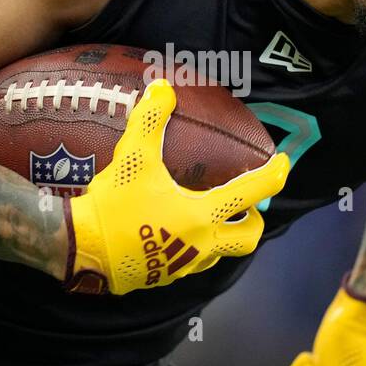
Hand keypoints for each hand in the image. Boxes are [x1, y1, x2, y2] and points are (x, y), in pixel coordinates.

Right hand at [63, 79, 289, 294]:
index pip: (251, 193)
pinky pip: (191, 264)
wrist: (81, 248)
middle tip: (246, 204)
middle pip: (248, 238)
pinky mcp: (163, 278)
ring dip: (223, 235)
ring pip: (220, 254)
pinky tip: (174, 232)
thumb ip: (151, 120)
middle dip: (254, 220)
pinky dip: (194, 247)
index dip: (274, 175)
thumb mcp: (132, 157)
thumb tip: (163, 87)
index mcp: (201, 214)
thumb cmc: (112, 203)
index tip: (284, 163)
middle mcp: (200, 244)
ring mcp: (183, 265)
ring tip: (210, 215)